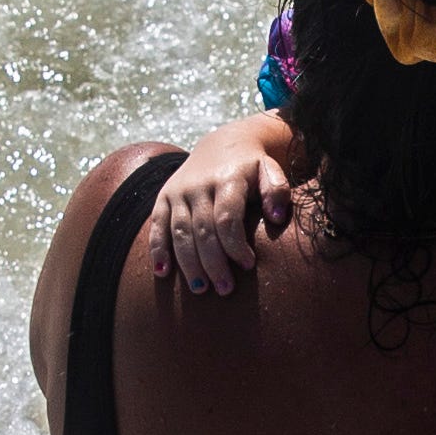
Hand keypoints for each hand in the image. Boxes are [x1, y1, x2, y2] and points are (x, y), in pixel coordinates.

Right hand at [153, 127, 293, 294]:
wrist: (223, 145)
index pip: (226, 218)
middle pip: (202, 230)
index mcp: (227, 178)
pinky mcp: (163, 197)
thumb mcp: (271, 171)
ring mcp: (178, 191)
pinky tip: (162, 273)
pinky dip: (157, 250)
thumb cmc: (252, 169)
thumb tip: (277, 218)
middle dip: (213, 263)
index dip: (235, 246)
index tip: (248, 265)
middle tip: (225, 289)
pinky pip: (157, 226)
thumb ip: (278, 190)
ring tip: (200, 289)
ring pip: (179, 232)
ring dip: (188, 263)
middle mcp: (198, 185)